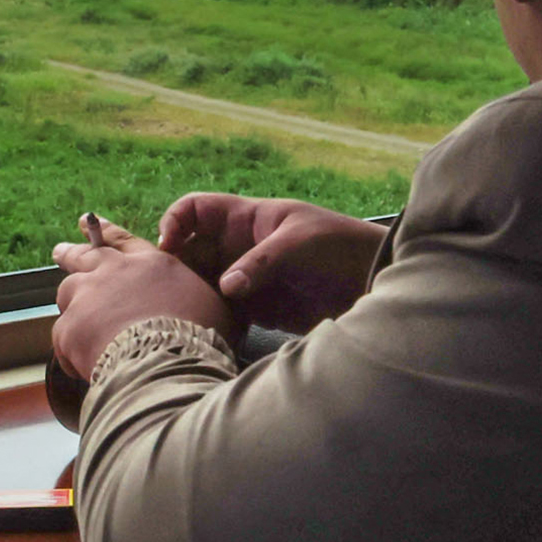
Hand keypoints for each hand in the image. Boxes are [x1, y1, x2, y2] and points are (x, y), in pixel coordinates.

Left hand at [51, 214, 232, 381]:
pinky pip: (63, 337)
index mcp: (150, 264)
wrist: (169, 363)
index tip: (88, 222)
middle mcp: (114, 273)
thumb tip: (213, 303)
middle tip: (59, 251)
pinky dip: (72, 350)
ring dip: (70, 304)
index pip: (123, 241)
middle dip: (71, 253)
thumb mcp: (215, 307)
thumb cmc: (199, 337)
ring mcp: (87, 297)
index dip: (106, 231)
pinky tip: (84, 364)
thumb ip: (201, 297)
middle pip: (84, 256)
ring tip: (74, 322)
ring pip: (67, 292)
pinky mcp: (69, 328)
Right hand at [157, 194, 385, 331]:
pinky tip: (212, 332)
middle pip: (190, 253)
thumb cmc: (340, 246)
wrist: (373, 282)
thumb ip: (261, 262)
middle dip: (176, 268)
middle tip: (169, 291)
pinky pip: (223, 314)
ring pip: (202, 286)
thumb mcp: (300, 242)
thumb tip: (225, 287)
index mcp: (246, 219)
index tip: (169, 246)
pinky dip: (214, 322)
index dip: (175, 222)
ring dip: (193, 298)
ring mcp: (245, 280)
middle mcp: (238, 248)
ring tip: (186, 316)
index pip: (195, 210)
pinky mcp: (256, 310)